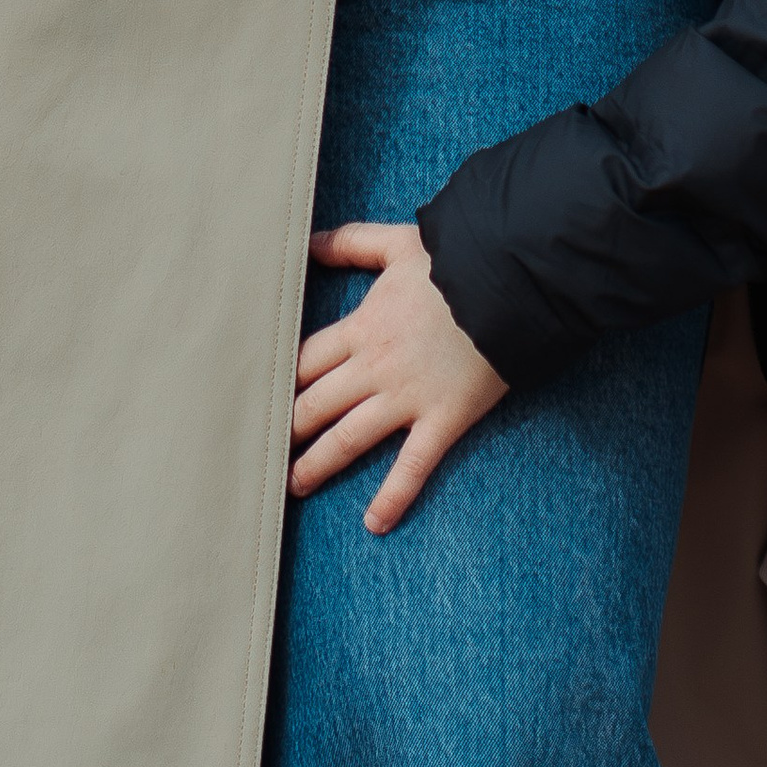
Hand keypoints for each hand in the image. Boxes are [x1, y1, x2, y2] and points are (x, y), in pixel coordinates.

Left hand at [292, 223, 509, 530]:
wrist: (509, 280)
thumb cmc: (454, 260)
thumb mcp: (397, 243)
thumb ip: (351, 243)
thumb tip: (308, 244)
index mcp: (361, 326)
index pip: (304, 361)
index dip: (279, 382)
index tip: (258, 400)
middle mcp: (375, 366)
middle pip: (315, 404)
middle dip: (286, 429)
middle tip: (262, 452)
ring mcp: (407, 397)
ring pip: (348, 438)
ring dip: (318, 465)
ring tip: (294, 486)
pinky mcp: (443, 419)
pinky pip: (412, 465)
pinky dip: (393, 497)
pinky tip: (374, 523)